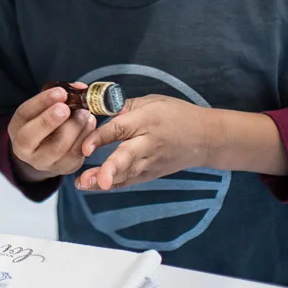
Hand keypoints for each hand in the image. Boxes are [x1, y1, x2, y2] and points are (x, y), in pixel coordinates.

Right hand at [8, 84, 96, 181]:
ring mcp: (44, 162)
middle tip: (66, 108)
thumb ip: (58, 96)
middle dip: (51, 120)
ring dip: (74, 127)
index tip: (61, 92)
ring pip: (58, 148)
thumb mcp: (44, 107)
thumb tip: (80, 87)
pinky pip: (75, 155)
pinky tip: (90, 122)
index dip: (42, 101)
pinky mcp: (63, 168)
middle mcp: (25, 148)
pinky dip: (85, 136)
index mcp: (17, 127)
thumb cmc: (45, 120)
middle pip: (32, 137)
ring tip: (85, 112)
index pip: (25, 113)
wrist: (45, 149)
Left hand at [77, 95, 214, 190]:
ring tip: (83, 184)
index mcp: (146, 120)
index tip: (84, 147)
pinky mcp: (151, 174)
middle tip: (90, 178)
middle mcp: (148, 143)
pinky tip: (94, 186)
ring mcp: (151, 162)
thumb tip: (97, 108)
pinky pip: (131, 180)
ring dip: (105, 179)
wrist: (204, 138)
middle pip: (126, 156)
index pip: (120, 129)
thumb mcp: (150, 101)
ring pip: (127, 173)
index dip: (101, 137)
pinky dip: (114, 183)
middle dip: (108, 168)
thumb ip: (123, 106)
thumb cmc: (175, 114)